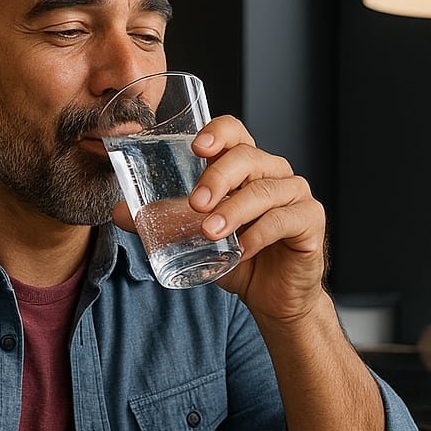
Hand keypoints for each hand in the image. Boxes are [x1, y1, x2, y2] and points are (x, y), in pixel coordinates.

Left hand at [112, 115, 327, 322]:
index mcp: (246, 167)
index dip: (218, 132)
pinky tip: (242, 249)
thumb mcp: (195, 237)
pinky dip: (260, 233)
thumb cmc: (237, 257)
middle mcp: (273, 173)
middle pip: (248, 157)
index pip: (235, 132)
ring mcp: (296, 195)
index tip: (196, 147)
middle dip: (218, 177)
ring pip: (265, 190)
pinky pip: (285, 219)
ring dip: (234, 210)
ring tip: (209, 232)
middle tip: (195, 203)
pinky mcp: (311, 221)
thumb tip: (119, 212)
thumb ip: (163, 221)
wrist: (273, 297)